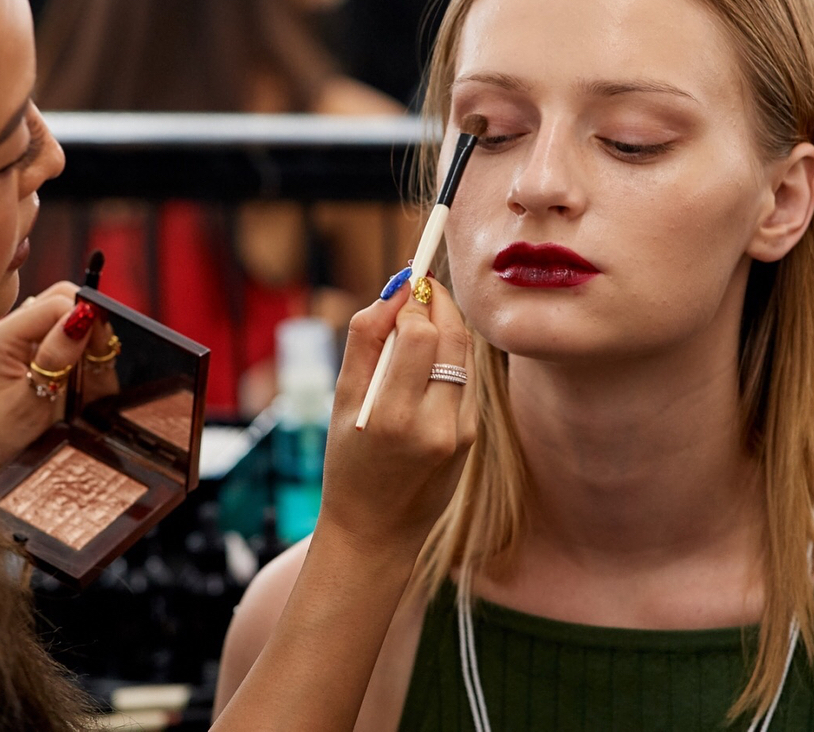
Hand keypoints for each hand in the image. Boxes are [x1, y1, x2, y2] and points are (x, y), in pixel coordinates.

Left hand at [0, 281, 112, 472]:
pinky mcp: (30, 358)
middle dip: (89, 329)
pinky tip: (77, 388)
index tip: (103, 350)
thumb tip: (83, 317)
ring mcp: (19, 344)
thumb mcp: (27, 407)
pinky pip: (65, 343)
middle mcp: (8, 333)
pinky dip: (82, 360)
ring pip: (68, 321)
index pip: (55, 303)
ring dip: (88, 348)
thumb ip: (55, 360)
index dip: (86, 319)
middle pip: (63, 302)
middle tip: (98, 366)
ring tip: (84, 385)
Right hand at [318, 277, 474, 556]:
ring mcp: (460, 435)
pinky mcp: (472, 439)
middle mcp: (435, 426)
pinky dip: (450, 360)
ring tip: (419, 321)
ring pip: (465, 356)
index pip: (422, 336)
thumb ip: (364, 341)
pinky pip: (466, 381)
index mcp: (393, 416)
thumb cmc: (348, 461)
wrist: (376, 530)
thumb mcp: (342, 400)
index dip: (416, 301)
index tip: (406, 283)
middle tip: (421, 288)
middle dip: (440, 304)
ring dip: (446, 329)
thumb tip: (392, 293)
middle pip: (454, 339)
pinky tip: (427, 362)